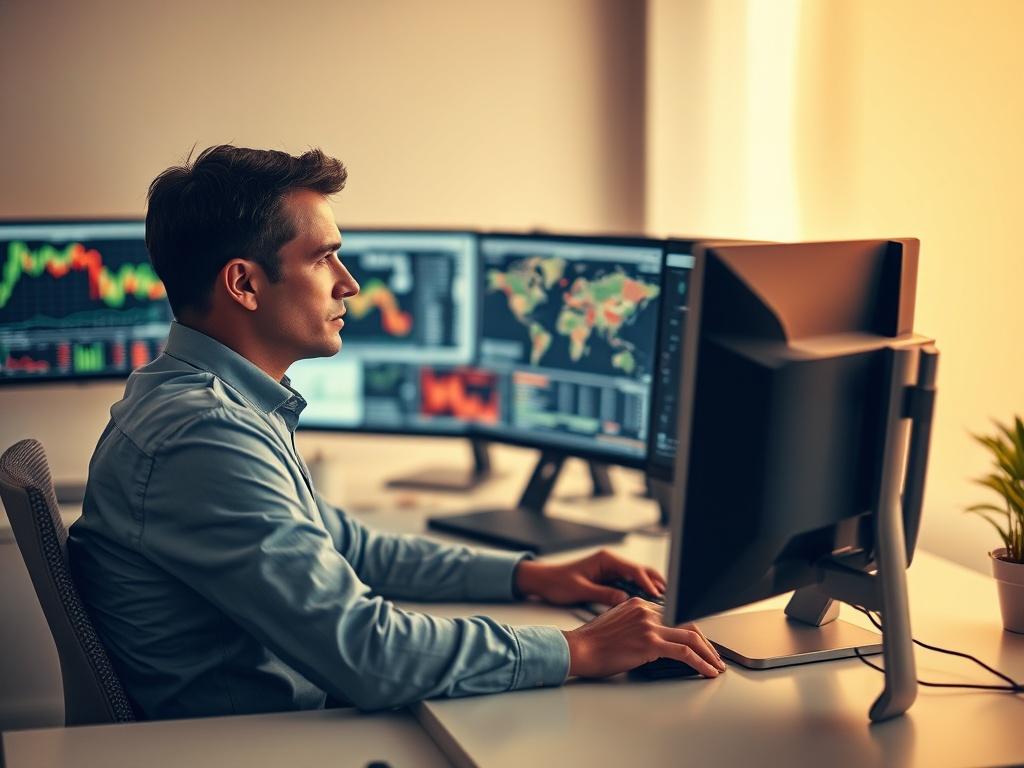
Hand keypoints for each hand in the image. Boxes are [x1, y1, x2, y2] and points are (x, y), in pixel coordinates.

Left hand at [514, 549, 666, 605]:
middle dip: (656, 583)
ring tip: (665, 601)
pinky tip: (647, 603)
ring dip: (650, 588)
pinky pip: (629, 584)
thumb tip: (623, 600)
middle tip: (672, 597)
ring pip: (637, 578)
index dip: (647, 583)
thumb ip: (603, 594)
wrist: (543, 581)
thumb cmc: (558, 582)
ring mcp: (611, 569)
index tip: (658, 595)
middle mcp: (611, 562)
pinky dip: (640, 592)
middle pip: (640, 571)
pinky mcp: (609, 578)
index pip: (634, 569)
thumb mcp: (581, 590)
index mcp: (606, 559)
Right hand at [562, 598, 725, 677]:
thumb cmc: (592, 642)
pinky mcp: (650, 642)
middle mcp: (646, 610)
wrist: (578, 648)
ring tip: (716, 666)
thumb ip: (637, 625)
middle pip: (688, 622)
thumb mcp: (617, 624)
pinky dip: (701, 662)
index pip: (675, 615)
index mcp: (639, 603)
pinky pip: (685, 652)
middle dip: (706, 642)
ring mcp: (650, 625)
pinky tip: (707, 671)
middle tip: (714, 657)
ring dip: (709, 653)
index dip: (692, 631)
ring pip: (692, 636)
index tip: (701, 644)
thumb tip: (654, 641)